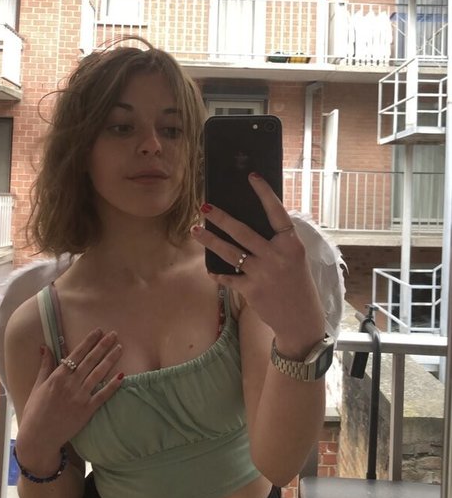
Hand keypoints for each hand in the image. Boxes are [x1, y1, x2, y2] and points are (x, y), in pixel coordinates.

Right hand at [16, 328, 122, 468]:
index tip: (98, 331)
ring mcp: (80, 397)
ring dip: (110, 360)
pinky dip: (113, 385)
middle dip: (103, 346)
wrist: (38, 438)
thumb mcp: (38, 386)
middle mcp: (70, 384)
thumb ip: (45, 366)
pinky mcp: (87, 410)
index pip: (77, 354)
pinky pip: (103, 395)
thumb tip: (45, 346)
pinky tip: (122, 375)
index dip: (89, 341)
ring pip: (98, 374)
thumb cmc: (35, 411)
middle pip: (90, 360)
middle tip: (114, 334)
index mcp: (58, 377)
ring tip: (119, 348)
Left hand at [192, 173, 324, 356]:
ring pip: (230, 252)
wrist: (301, 320)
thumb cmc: (297, 284)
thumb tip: (251, 223)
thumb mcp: (295, 258)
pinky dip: (218, 273)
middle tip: (204, 206)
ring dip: (210, 240)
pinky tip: (209, 269)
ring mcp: (263, 273)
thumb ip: (277, 242)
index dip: (265, 194)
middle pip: (243, 231)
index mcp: (291, 244)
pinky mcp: (252, 290)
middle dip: (221, 218)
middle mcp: (277, 256)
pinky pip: (229, 277)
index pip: (277, 213)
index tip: (252, 176)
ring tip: (195, 230)